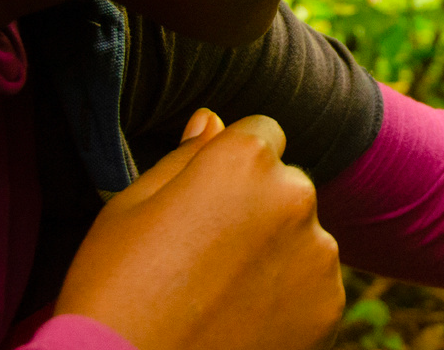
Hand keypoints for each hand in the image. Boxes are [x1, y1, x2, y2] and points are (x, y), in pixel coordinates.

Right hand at [55, 109, 344, 349]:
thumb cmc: (115, 292)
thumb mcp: (130, 209)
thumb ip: (183, 158)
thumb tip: (211, 121)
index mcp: (244, 160)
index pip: (261, 133)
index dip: (231, 164)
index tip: (206, 199)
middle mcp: (294, 195)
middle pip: (285, 185)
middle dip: (258, 207)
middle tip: (206, 255)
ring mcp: (318, 253)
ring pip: (302, 237)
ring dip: (276, 254)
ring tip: (220, 295)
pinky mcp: (329, 304)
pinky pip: (313, 286)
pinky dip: (288, 299)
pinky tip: (242, 322)